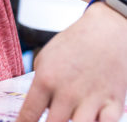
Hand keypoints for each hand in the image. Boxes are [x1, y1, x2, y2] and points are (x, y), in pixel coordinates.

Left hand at [17, 2, 126, 121]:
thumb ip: (40, 85)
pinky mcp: (114, 105)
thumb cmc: (75, 43)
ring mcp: (92, 101)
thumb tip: (39, 108)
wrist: (107, 31)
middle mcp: (67, 92)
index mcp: (46, 78)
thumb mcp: (46, 57)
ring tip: (67, 117)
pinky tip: (91, 120)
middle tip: (49, 120)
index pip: (29, 114)